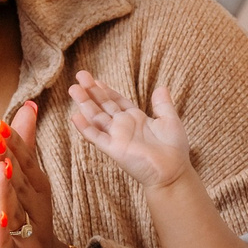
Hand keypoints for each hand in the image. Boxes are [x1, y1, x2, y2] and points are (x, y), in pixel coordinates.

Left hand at [0, 101, 65, 247]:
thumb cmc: (29, 234)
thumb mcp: (25, 192)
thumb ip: (23, 152)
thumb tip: (28, 107)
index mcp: (34, 198)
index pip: (25, 166)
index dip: (16, 146)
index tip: (2, 123)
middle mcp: (35, 216)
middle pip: (23, 184)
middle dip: (12, 159)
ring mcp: (27, 242)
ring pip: (18, 213)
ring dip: (9, 191)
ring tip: (0, 167)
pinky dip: (3, 235)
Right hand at [66, 69, 190, 190]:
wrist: (172, 171)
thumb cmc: (174, 149)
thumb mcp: (170, 120)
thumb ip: (163, 104)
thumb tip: (161, 87)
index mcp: (136, 118)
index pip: (116, 101)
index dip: (105, 90)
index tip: (95, 80)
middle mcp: (123, 126)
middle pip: (103, 105)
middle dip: (91, 91)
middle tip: (80, 75)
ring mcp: (117, 137)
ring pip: (96, 117)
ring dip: (85, 104)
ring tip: (73, 89)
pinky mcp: (114, 149)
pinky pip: (96, 137)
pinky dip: (85, 127)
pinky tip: (75, 116)